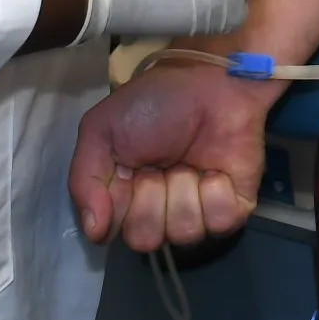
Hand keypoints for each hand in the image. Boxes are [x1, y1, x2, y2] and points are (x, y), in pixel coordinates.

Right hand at [70, 62, 277, 250]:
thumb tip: (93, 233)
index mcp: (124, 196)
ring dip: (184, 192)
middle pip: (146, 239)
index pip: (111, 231)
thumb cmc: (155, 103)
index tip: (126, 173)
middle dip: (152, 199)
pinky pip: (220, 224)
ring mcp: (197, 210)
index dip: (118, 206)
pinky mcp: (233, 206)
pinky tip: (216, 170)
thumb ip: (85, 180)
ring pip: (184, 234)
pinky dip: (217, 194)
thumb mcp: (101, 130)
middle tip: (159, 165)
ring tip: (189, 163)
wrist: (212, 79)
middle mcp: (159, 210)